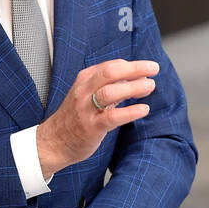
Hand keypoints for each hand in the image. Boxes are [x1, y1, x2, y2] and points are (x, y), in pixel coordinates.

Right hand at [37, 59, 158, 174]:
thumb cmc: (76, 117)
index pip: (111, 65)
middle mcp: (84, 91)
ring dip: (133, 88)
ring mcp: (86, 109)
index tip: (147, 69)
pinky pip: (112, 117)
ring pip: (110, 92)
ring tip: (150, 87)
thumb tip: (140, 78)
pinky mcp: (91, 126)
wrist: (54, 142)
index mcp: (85, 80)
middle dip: (135, 68)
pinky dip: (130, 112)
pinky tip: (143, 109)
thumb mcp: (90, 95)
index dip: (132, 65)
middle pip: (110, 72)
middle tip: (154, 69)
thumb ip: (112, 86)